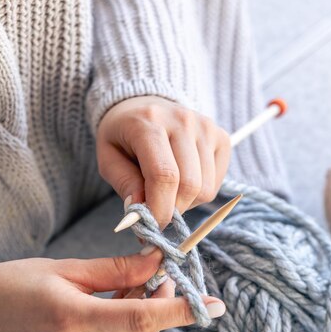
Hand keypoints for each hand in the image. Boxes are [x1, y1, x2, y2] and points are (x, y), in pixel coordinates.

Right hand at [0, 253, 224, 331]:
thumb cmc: (18, 285)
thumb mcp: (68, 269)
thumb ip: (119, 271)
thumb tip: (159, 264)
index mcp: (72, 318)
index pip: (141, 318)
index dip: (180, 311)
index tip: (214, 306)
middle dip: (156, 307)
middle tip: (155, 278)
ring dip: (137, 324)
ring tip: (115, 299)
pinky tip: (97, 323)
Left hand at [97, 96, 230, 227]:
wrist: (143, 104)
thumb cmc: (123, 136)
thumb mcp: (109, 159)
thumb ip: (125, 185)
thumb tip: (142, 214)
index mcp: (148, 123)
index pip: (164, 176)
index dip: (160, 210)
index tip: (151, 227)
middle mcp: (182, 121)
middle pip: (190, 186)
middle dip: (173, 210)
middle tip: (157, 211)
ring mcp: (206, 127)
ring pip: (206, 188)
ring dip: (186, 203)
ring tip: (168, 191)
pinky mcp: (221, 136)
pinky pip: (216, 182)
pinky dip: (200, 193)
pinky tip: (183, 181)